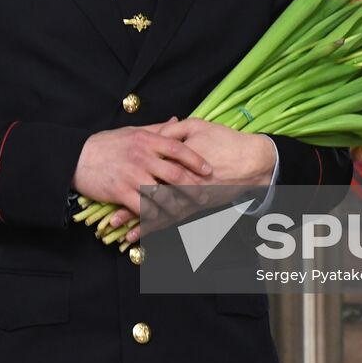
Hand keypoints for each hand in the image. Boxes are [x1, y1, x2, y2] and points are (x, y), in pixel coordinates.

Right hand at [73, 119, 212, 217]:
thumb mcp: (131, 131)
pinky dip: (154, 216)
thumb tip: (176, 120)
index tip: (208, 170)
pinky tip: (161, 219)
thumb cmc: (105, 144)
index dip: (196, 160)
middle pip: (175, 174)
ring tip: (187, 212)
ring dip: (177, 206)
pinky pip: (143, 208)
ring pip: (162, 194)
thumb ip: (156, 128)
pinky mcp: (120, 192)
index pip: (178, 149)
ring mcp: (131, 175)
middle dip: (193, 187)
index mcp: (145, 140)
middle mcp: (141, 157)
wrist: (75, 157)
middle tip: (205, 196)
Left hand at [112, 119, 274, 242]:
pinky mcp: (196, 206)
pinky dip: (156, 228)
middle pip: (150, 196)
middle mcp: (182, 182)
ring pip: (160, 213)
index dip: (128, 176)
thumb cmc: (224, 140)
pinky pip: (173, 219)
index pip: (149, 169)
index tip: (110, 182)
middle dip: (129, 207)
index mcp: (178, 159)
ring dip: (139, 223)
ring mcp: (190, 197)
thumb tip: (149, 134)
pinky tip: (142, 236)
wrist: (252, 162)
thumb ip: (171, 132)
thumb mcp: (197, 127)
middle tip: (108, 217)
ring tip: (119, 231)